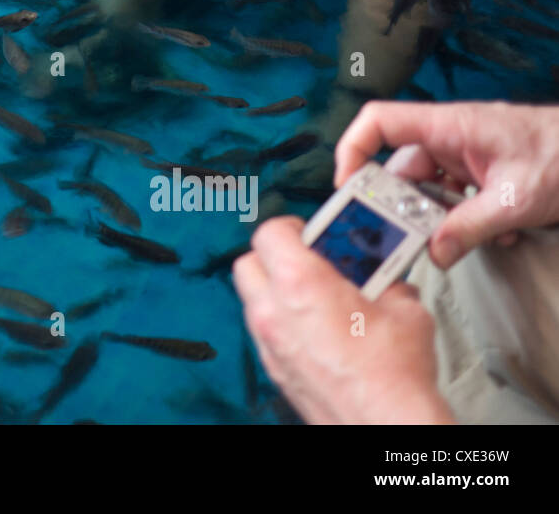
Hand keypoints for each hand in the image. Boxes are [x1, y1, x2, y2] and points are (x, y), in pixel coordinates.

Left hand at [234, 217, 454, 423]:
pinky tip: (314, 330)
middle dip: (274, 256)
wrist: (385, 426)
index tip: (309, 231)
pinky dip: (280, 322)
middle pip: (249, 263)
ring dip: (275, 290)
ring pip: (252, 299)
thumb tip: (389, 282)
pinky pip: (264, 332)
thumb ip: (388, 283)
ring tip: (313, 295)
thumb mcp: (405, 309)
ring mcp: (268, 343)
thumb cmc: (392, 377)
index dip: (290, 227)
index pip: (270, 232)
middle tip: (306, 260)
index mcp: (300, 283)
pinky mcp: (274, 369)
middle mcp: (273, 311)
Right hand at [335, 101, 558, 266]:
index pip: (379, 123)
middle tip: (414, 238)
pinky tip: (499, 234)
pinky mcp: (480, 173)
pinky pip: (455, 200)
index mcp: (447, 125)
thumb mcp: (515, 198)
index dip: (353, 150)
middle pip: (401, 170)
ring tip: (473, 239)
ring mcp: (464, 155)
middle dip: (407, 208)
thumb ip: (470, 227)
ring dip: (444, 221)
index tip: (349, 188)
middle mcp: (448, 137)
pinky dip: (468, 221)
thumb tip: (435, 253)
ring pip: (430, 191)